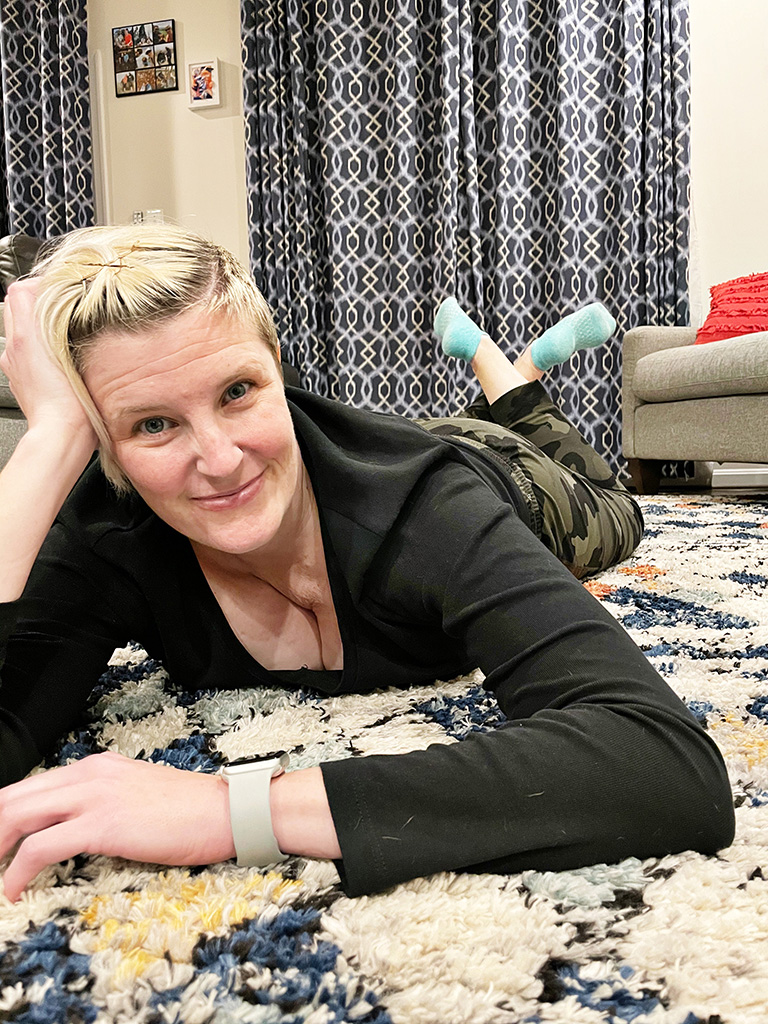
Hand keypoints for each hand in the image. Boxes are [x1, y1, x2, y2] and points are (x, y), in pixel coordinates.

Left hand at [0, 751, 235, 900]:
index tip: (0, 843)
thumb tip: (76, 827)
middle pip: (15, 796)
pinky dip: (17, 871)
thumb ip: (104, 800)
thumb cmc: (192, 810)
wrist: (227, 811)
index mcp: (98, 766)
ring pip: (17, 814)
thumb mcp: (138, 794)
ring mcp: (95, 796)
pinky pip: (41, 847)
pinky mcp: (103, 824)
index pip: (32, 786)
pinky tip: (14, 889)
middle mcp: (90, 773)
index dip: (6, 817)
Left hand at [1, 278, 96, 442]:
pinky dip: (42, 344)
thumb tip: (56, 294)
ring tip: (64, 326)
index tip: (65, 289)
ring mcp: (17, 366)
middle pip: (17, 306)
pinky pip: (27, 350)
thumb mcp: (65, 351)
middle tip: (65, 303)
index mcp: (24, 339)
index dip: (44, 284)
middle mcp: (14, 350)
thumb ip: (56, 318)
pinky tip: (61, 353)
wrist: (62, 435)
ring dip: (41, 321)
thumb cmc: (68, 405)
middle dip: (41, 299)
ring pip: (22, 327)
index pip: (20, 290)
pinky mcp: (24, 380)